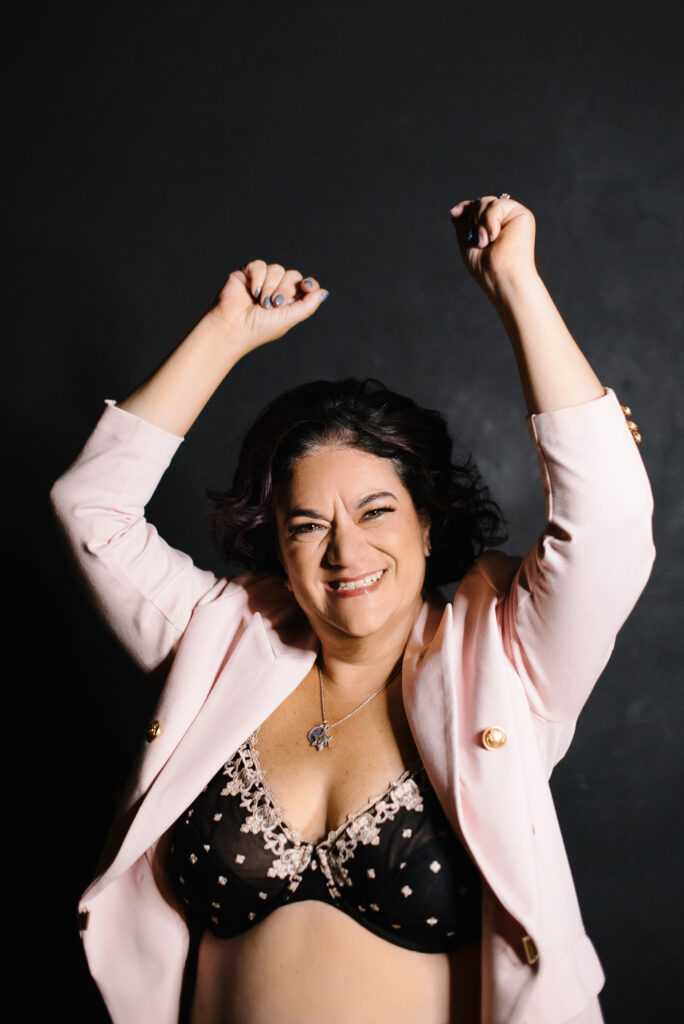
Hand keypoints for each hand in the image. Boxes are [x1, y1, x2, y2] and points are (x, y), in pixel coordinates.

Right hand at [207, 260, 328, 352]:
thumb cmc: (259, 328)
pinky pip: (260, 265)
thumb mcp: (289, 319)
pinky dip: (258, 278)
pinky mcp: (248, 273)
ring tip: (261, 302)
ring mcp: (263, 280)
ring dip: (270, 286)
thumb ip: (308, 305)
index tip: (306, 287)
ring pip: (277, 269)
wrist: (233, 327)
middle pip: (293, 275)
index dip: (309, 283)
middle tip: (274, 304)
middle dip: (285, 289)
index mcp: (289, 301)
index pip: (305, 285)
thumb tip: (324, 292)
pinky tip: (253, 291)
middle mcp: (277, 289)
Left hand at [450, 196, 536, 297]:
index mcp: (491, 226)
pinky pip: (496, 204)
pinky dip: (490, 220)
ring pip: (485, 201)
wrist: (501, 277)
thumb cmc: (485, 267)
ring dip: (479, 223)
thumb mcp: (467, 241)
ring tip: (486, 242)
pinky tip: (494, 236)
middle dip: (472, 221)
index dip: (464, 208)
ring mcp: (512, 217)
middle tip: (479, 243)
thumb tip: (455, 208)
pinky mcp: (522, 215)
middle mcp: (503, 220)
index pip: (475, 207)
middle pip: (479, 202)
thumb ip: (463, 222)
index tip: (454, 213)